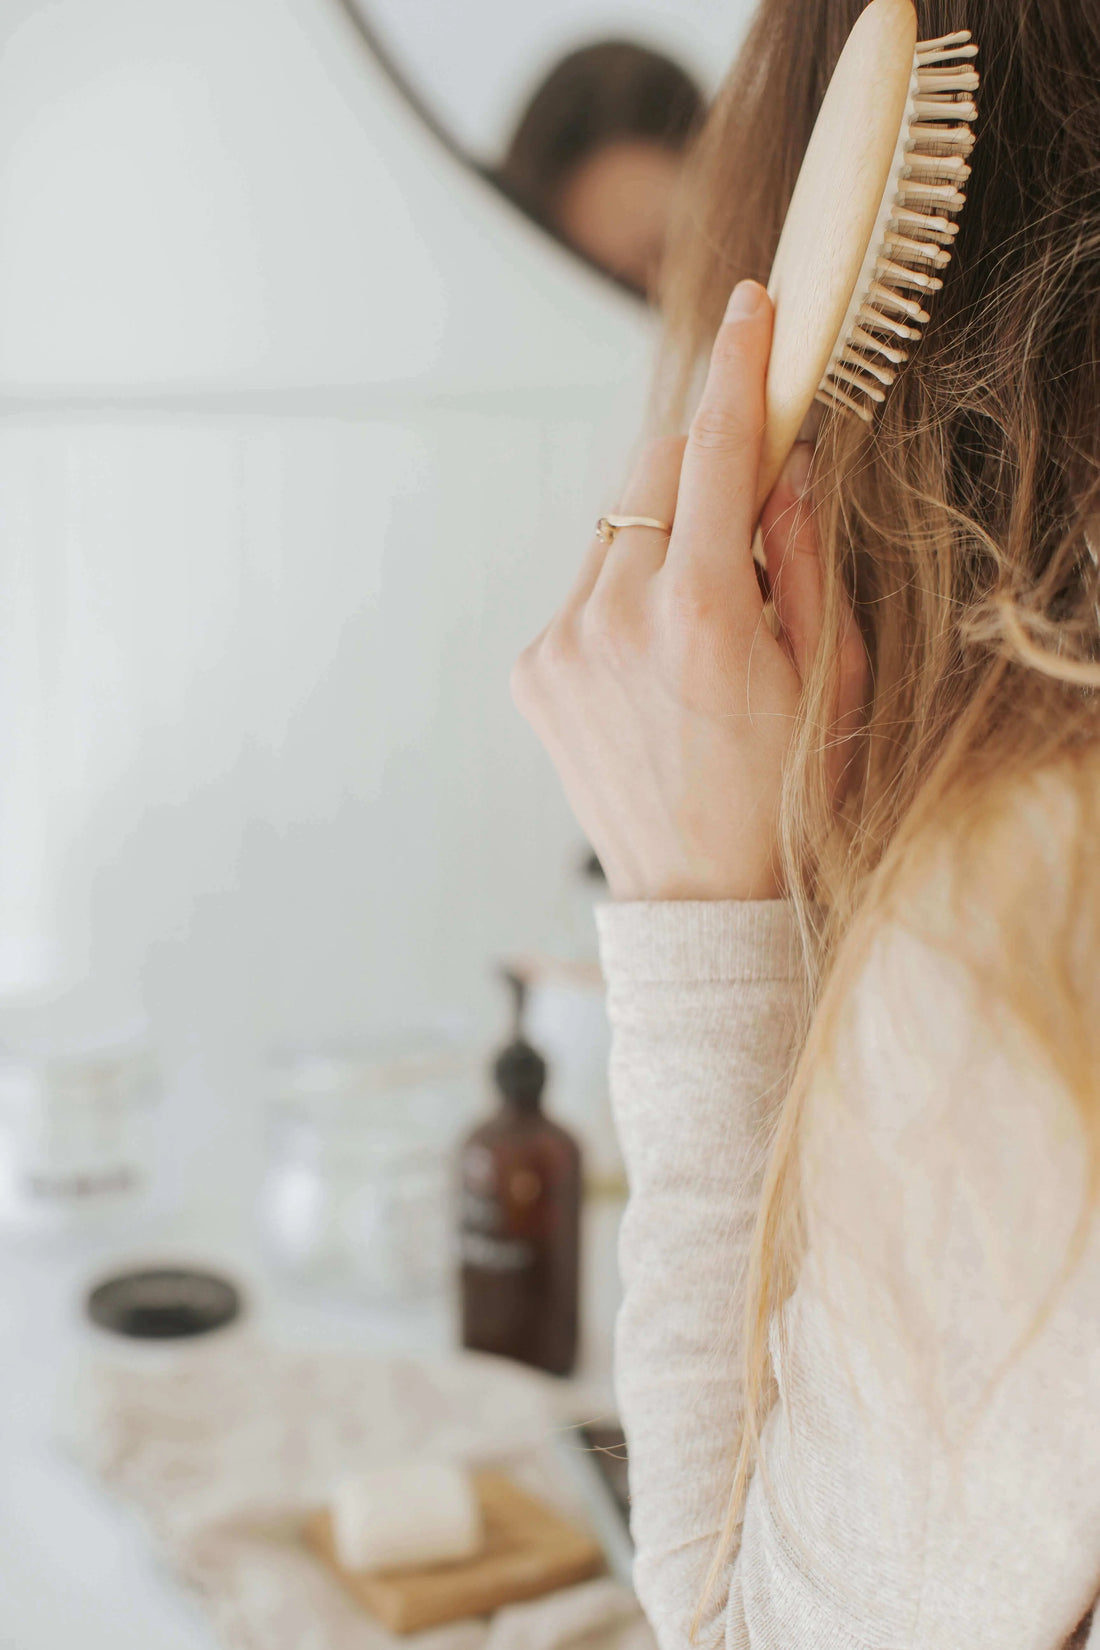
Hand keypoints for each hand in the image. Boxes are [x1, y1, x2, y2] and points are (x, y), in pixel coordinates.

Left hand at [511, 280, 867, 903]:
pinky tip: (656, 668)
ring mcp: (559, 645)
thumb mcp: (832, 670)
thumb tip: (780, 465)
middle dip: (700, 469)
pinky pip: (586, 591)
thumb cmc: (785, 790)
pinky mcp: (531, 671)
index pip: (715, 451)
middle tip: (747, 519)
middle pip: (651, 472)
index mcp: (701, 612)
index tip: (753, 311)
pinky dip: (624, 598)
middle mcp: (613, 617)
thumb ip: (804, 553)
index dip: (739, 370)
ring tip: (699, 633)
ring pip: (616, 534)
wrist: (703, 898)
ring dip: (662, 544)